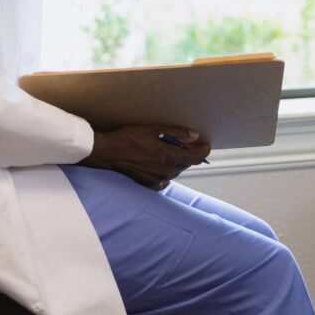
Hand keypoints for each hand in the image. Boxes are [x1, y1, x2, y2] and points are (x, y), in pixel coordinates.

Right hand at [80, 123, 211, 190]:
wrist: (108, 153)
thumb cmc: (129, 138)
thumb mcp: (154, 130)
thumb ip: (177, 134)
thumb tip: (194, 136)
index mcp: (169, 156)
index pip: (196, 157)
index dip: (204, 150)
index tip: (206, 145)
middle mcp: (165, 171)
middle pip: (186, 164)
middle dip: (189, 154)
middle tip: (186, 143)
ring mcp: (157, 179)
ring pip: (176, 171)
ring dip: (177, 162)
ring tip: (169, 151)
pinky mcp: (148, 185)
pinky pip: (164, 180)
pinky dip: (166, 172)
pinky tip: (160, 166)